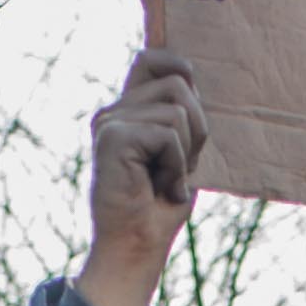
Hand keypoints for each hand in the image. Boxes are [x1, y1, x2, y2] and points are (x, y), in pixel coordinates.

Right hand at [78, 49, 205, 305]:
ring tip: (165, 179)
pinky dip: (175, 165)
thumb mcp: (180, 152)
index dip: (178, 65)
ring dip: (186, 153)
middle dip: (196, 129)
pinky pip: (168, 135)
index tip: (190, 93)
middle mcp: (113, 111)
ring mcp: (110, 122)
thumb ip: (180, 114)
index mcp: (126, 111)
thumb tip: (188, 75)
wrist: (136, 246)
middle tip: (177, 167)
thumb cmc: (159, 206)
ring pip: (178, 110)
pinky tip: (158, 186)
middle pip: (178, 84)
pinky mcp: (112, 137)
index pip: (151, 59)